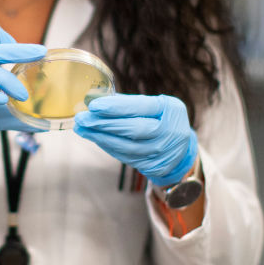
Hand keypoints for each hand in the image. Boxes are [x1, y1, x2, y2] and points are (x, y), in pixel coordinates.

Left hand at [74, 94, 197, 186]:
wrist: (181, 150)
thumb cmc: (163, 120)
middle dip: (103, 123)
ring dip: (100, 137)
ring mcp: (161, 152)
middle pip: (132, 129)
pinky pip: (125, 157)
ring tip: (82, 128)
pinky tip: (95, 138)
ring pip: (126, 146)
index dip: (116, 107)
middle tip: (82, 118)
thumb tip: (96, 98)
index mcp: (170, 110)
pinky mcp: (152, 166)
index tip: (93, 105)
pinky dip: (108, 146)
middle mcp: (169, 132)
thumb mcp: (156, 106)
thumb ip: (130, 103)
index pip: (141, 107)